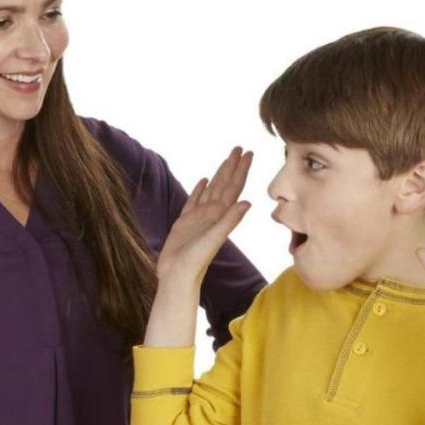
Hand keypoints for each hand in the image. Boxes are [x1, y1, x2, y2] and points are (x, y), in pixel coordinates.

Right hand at [156, 147, 252, 285]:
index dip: (241, 170)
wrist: (177, 276)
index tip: (248, 153)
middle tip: (239, 148)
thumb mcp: (212, 240)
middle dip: (232, 166)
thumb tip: (248, 202)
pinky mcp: (185, 222)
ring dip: (219, 174)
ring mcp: (198, 217)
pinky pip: (194, 200)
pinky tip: (203, 181)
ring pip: (211, 190)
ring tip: (226, 159)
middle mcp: (212, 214)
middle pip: (224, 185)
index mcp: (219, 215)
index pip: (233, 187)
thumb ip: (229, 222)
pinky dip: (199, 189)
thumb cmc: (194, 262)